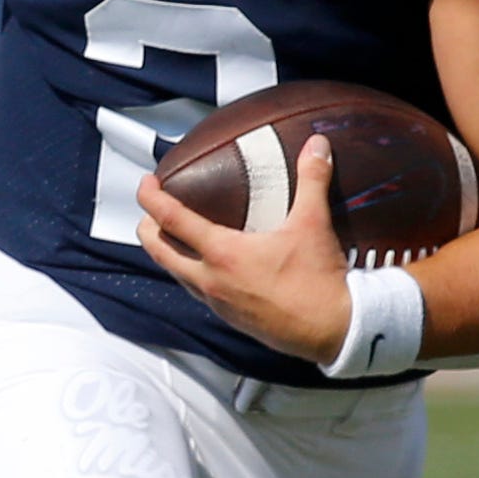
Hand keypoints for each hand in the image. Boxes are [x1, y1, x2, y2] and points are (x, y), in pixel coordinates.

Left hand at [136, 133, 352, 361]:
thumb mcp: (313, 224)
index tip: (146, 184)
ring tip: (175, 234)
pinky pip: (197, 291)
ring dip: (169, 252)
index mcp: (222, 254)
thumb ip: (312, 179)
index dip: (151, 198)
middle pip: (159, 251)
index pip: (171, 220)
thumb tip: (316, 145)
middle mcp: (211, 280)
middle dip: (148, 228)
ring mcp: (217, 302)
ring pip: (176, 274)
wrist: (332, 331)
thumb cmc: (318, 282)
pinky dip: (191, 273)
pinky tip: (208, 265)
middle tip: (151, 210)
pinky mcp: (229, 317)